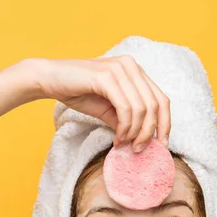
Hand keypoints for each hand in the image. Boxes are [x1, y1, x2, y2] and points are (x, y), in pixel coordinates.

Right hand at [34, 56, 170, 150]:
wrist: (50, 79)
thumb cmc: (80, 93)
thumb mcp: (110, 110)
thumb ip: (129, 121)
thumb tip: (145, 141)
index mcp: (136, 72)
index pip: (162, 100)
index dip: (165, 125)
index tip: (161, 146)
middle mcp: (131, 66)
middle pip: (155, 106)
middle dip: (149, 133)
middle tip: (138, 150)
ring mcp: (120, 69)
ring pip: (141, 109)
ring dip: (135, 132)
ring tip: (124, 144)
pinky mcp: (106, 76)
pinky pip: (125, 108)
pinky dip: (124, 127)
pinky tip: (117, 138)